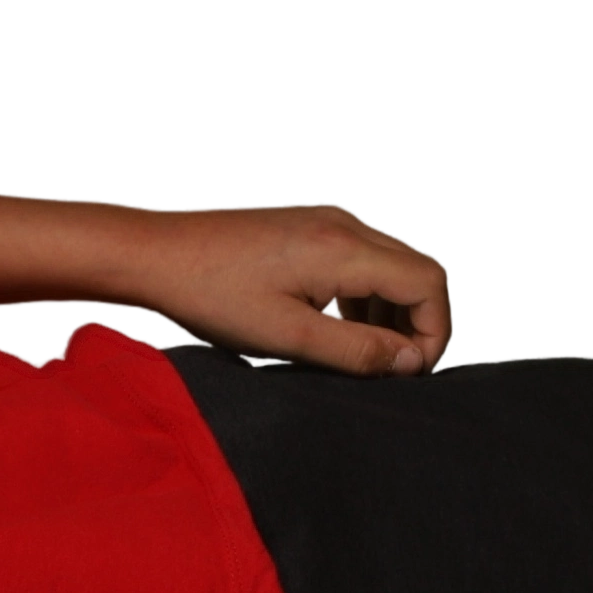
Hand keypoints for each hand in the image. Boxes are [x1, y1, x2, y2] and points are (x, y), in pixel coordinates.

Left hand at [125, 200, 455, 377]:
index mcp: (345, 249)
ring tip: (367, 354)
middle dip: (419, 322)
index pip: (429, 282)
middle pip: (418, 270)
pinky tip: (338, 327)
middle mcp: (346, 225)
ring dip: (393, 310)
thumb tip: (410, 362)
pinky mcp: (312, 227)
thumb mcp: (286, 335)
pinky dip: (367, 294)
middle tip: (397, 368)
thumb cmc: (212, 292)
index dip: (434, 331)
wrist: (158, 251)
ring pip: (393, 265)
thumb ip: (355, 350)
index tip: (414, 371)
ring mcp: (330, 221)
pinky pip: (363, 258)